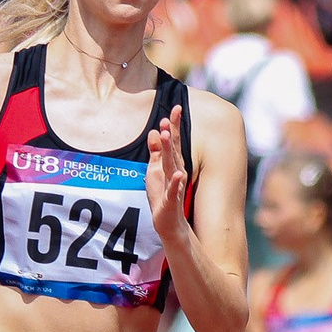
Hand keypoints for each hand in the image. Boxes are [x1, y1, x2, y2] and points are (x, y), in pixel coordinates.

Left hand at [143, 105, 190, 246]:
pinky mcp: (171, 200)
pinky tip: (179, 174)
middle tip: (170, 115)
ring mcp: (174, 185)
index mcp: (172, 164)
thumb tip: (152, 133)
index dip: (174, 126)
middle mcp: (175, 171)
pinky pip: (174, 189)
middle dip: (172, 132)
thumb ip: (155, 153)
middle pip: (174, 149)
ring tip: (167, 135)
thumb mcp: (155, 171)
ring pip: (172, 165)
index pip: (174, 142)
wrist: (170, 223)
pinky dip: (176, 182)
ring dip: (170, 150)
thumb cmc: (162, 196)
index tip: (176, 108)